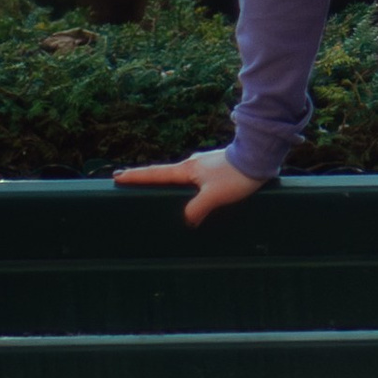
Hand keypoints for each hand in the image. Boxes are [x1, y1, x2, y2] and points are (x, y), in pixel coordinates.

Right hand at [113, 149, 264, 228]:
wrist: (260, 156)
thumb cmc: (236, 175)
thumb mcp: (213, 196)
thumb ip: (196, 210)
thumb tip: (185, 221)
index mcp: (187, 169)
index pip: (155, 174)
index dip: (136, 177)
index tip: (117, 176)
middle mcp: (193, 165)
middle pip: (165, 174)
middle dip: (149, 180)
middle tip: (130, 182)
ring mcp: (205, 165)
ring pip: (182, 177)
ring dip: (169, 184)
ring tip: (159, 192)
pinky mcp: (216, 169)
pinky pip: (195, 180)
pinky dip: (187, 186)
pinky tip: (191, 194)